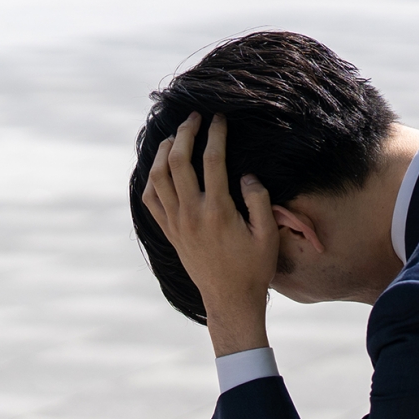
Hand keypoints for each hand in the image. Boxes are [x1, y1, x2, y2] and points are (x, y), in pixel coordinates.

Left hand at [142, 112, 277, 354]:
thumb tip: (246, 176)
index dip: (215, 134)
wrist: (230, 300)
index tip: (218, 118)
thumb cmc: (254, 269)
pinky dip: (151, 179)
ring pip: (158, 176)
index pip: (212, 160)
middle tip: (193, 118)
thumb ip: (259, 200)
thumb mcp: (267, 235)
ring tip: (174, 137)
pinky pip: (150, 199)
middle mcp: (191, 213)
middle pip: (177, 160)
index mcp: (218, 210)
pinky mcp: (169, 232)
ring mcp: (176, 223)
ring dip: (163, 152)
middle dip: (184, 133)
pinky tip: (161, 169)